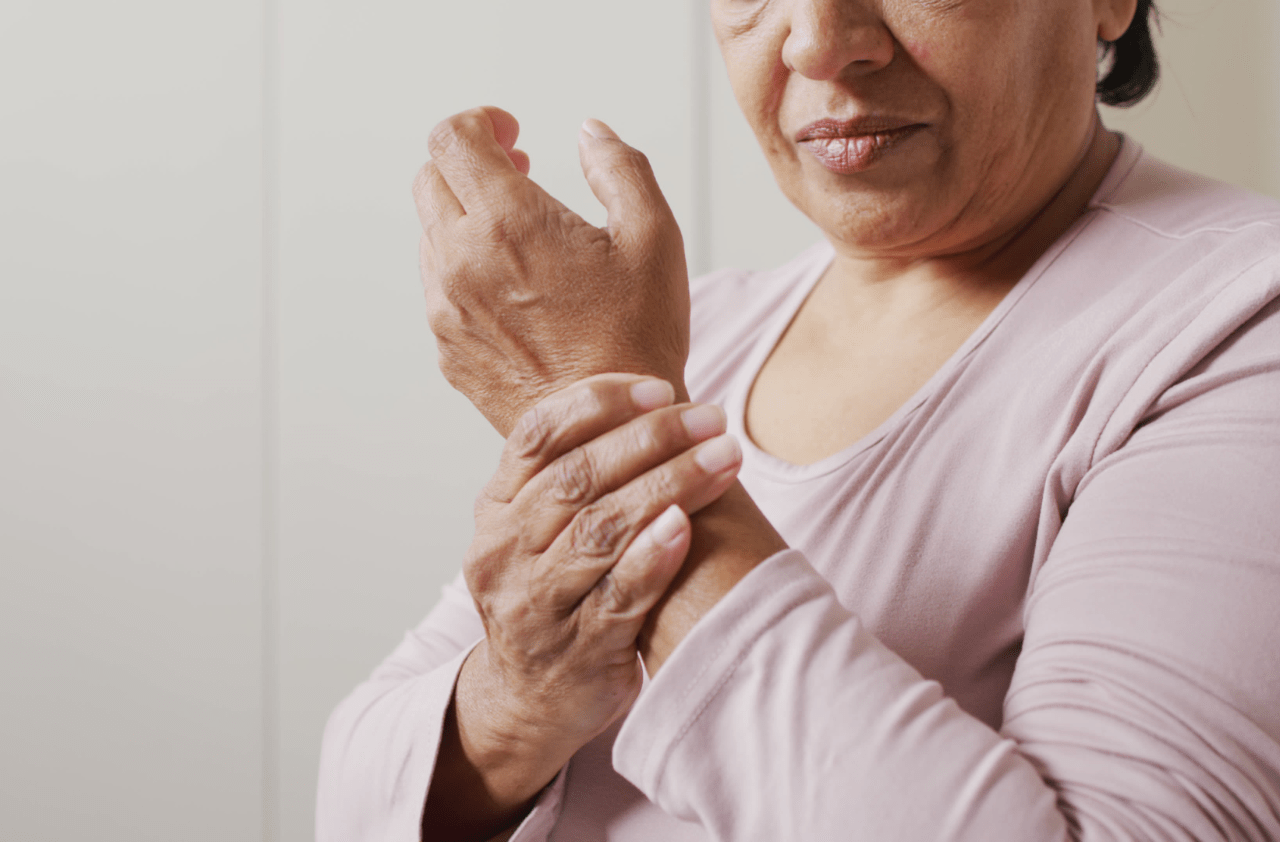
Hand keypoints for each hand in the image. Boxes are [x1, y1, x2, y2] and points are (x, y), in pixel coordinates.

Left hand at [413, 106, 690, 435]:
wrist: (612, 434)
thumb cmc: (638, 337)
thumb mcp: (654, 236)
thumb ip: (619, 166)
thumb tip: (589, 133)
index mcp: (508, 222)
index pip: (452, 139)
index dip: (480, 122)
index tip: (512, 134)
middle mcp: (461, 262)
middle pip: (431, 180)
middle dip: (471, 165)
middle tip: (518, 174)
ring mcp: (446, 310)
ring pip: (431, 235)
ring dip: (466, 218)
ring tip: (521, 237)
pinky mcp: (447, 350)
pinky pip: (439, 289)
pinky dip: (465, 270)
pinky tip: (515, 289)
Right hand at [423, 374, 742, 838]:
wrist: (528, 701)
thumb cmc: (554, 594)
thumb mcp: (537, 530)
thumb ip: (575, 473)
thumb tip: (654, 400)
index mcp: (496, 509)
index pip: (537, 435)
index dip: (599, 403)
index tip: (660, 388)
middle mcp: (506, 552)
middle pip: (576, 477)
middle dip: (650, 438)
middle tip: (711, 418)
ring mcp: (538, 604)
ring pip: (600, 529)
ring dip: (668, 485)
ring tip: (723, 458)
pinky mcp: (579, 650)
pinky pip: (618, 594)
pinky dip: (653, 556)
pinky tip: (687, 526)